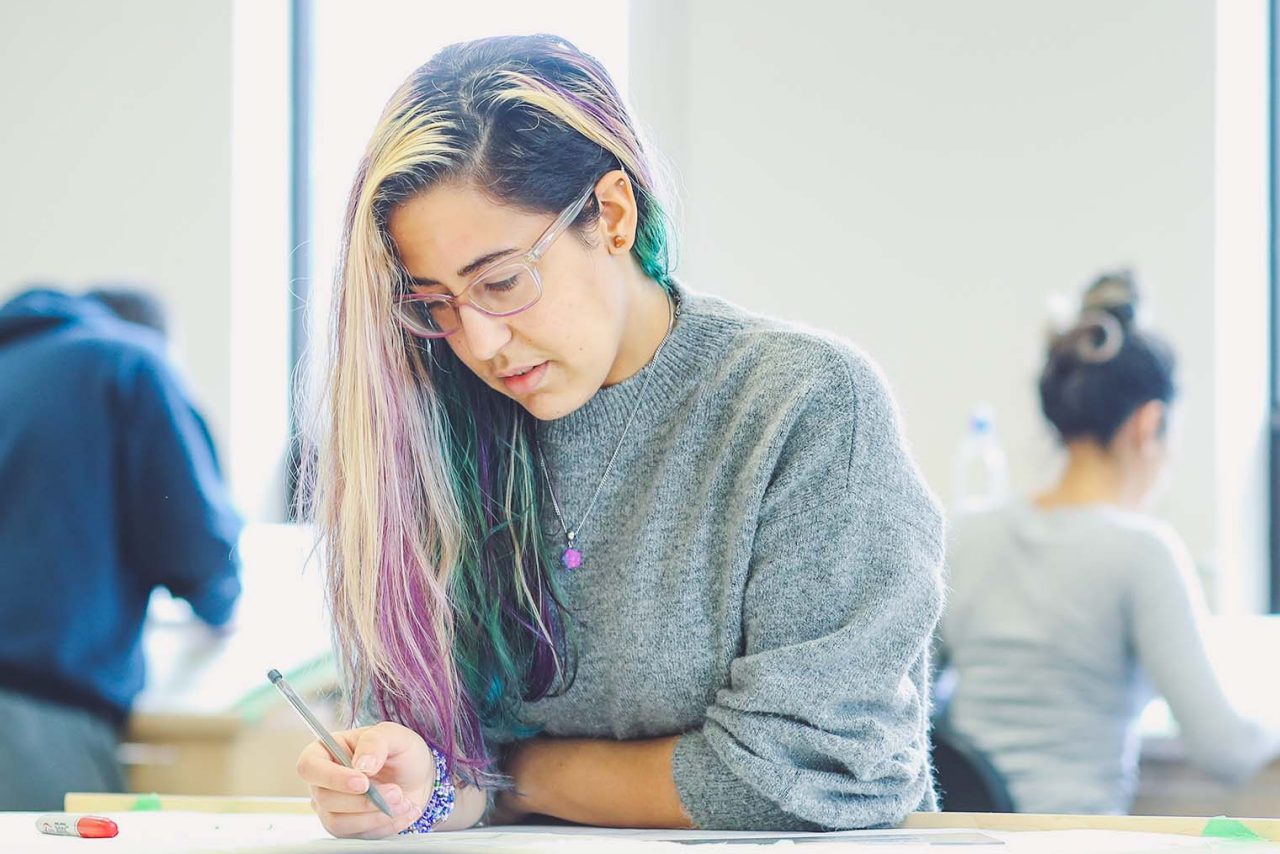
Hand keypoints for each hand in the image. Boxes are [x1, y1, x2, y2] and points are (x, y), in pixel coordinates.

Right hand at [295, 721, 434, 837]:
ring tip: (403, 801)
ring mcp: (332, 808)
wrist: (417, 775)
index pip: (309, 767)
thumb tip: (362, 765)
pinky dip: (385, 825)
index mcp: (326, 751)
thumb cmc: (399, 751)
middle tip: (395, 792)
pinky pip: (357, 836)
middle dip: (363, 800)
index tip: (363, 781)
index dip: (332, 778)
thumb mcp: (393, 735)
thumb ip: (375, 742)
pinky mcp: (347, 828)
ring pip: (338, 823)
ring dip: (374, 816)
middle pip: (325, 799)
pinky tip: (404, 811)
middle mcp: (323, 782)